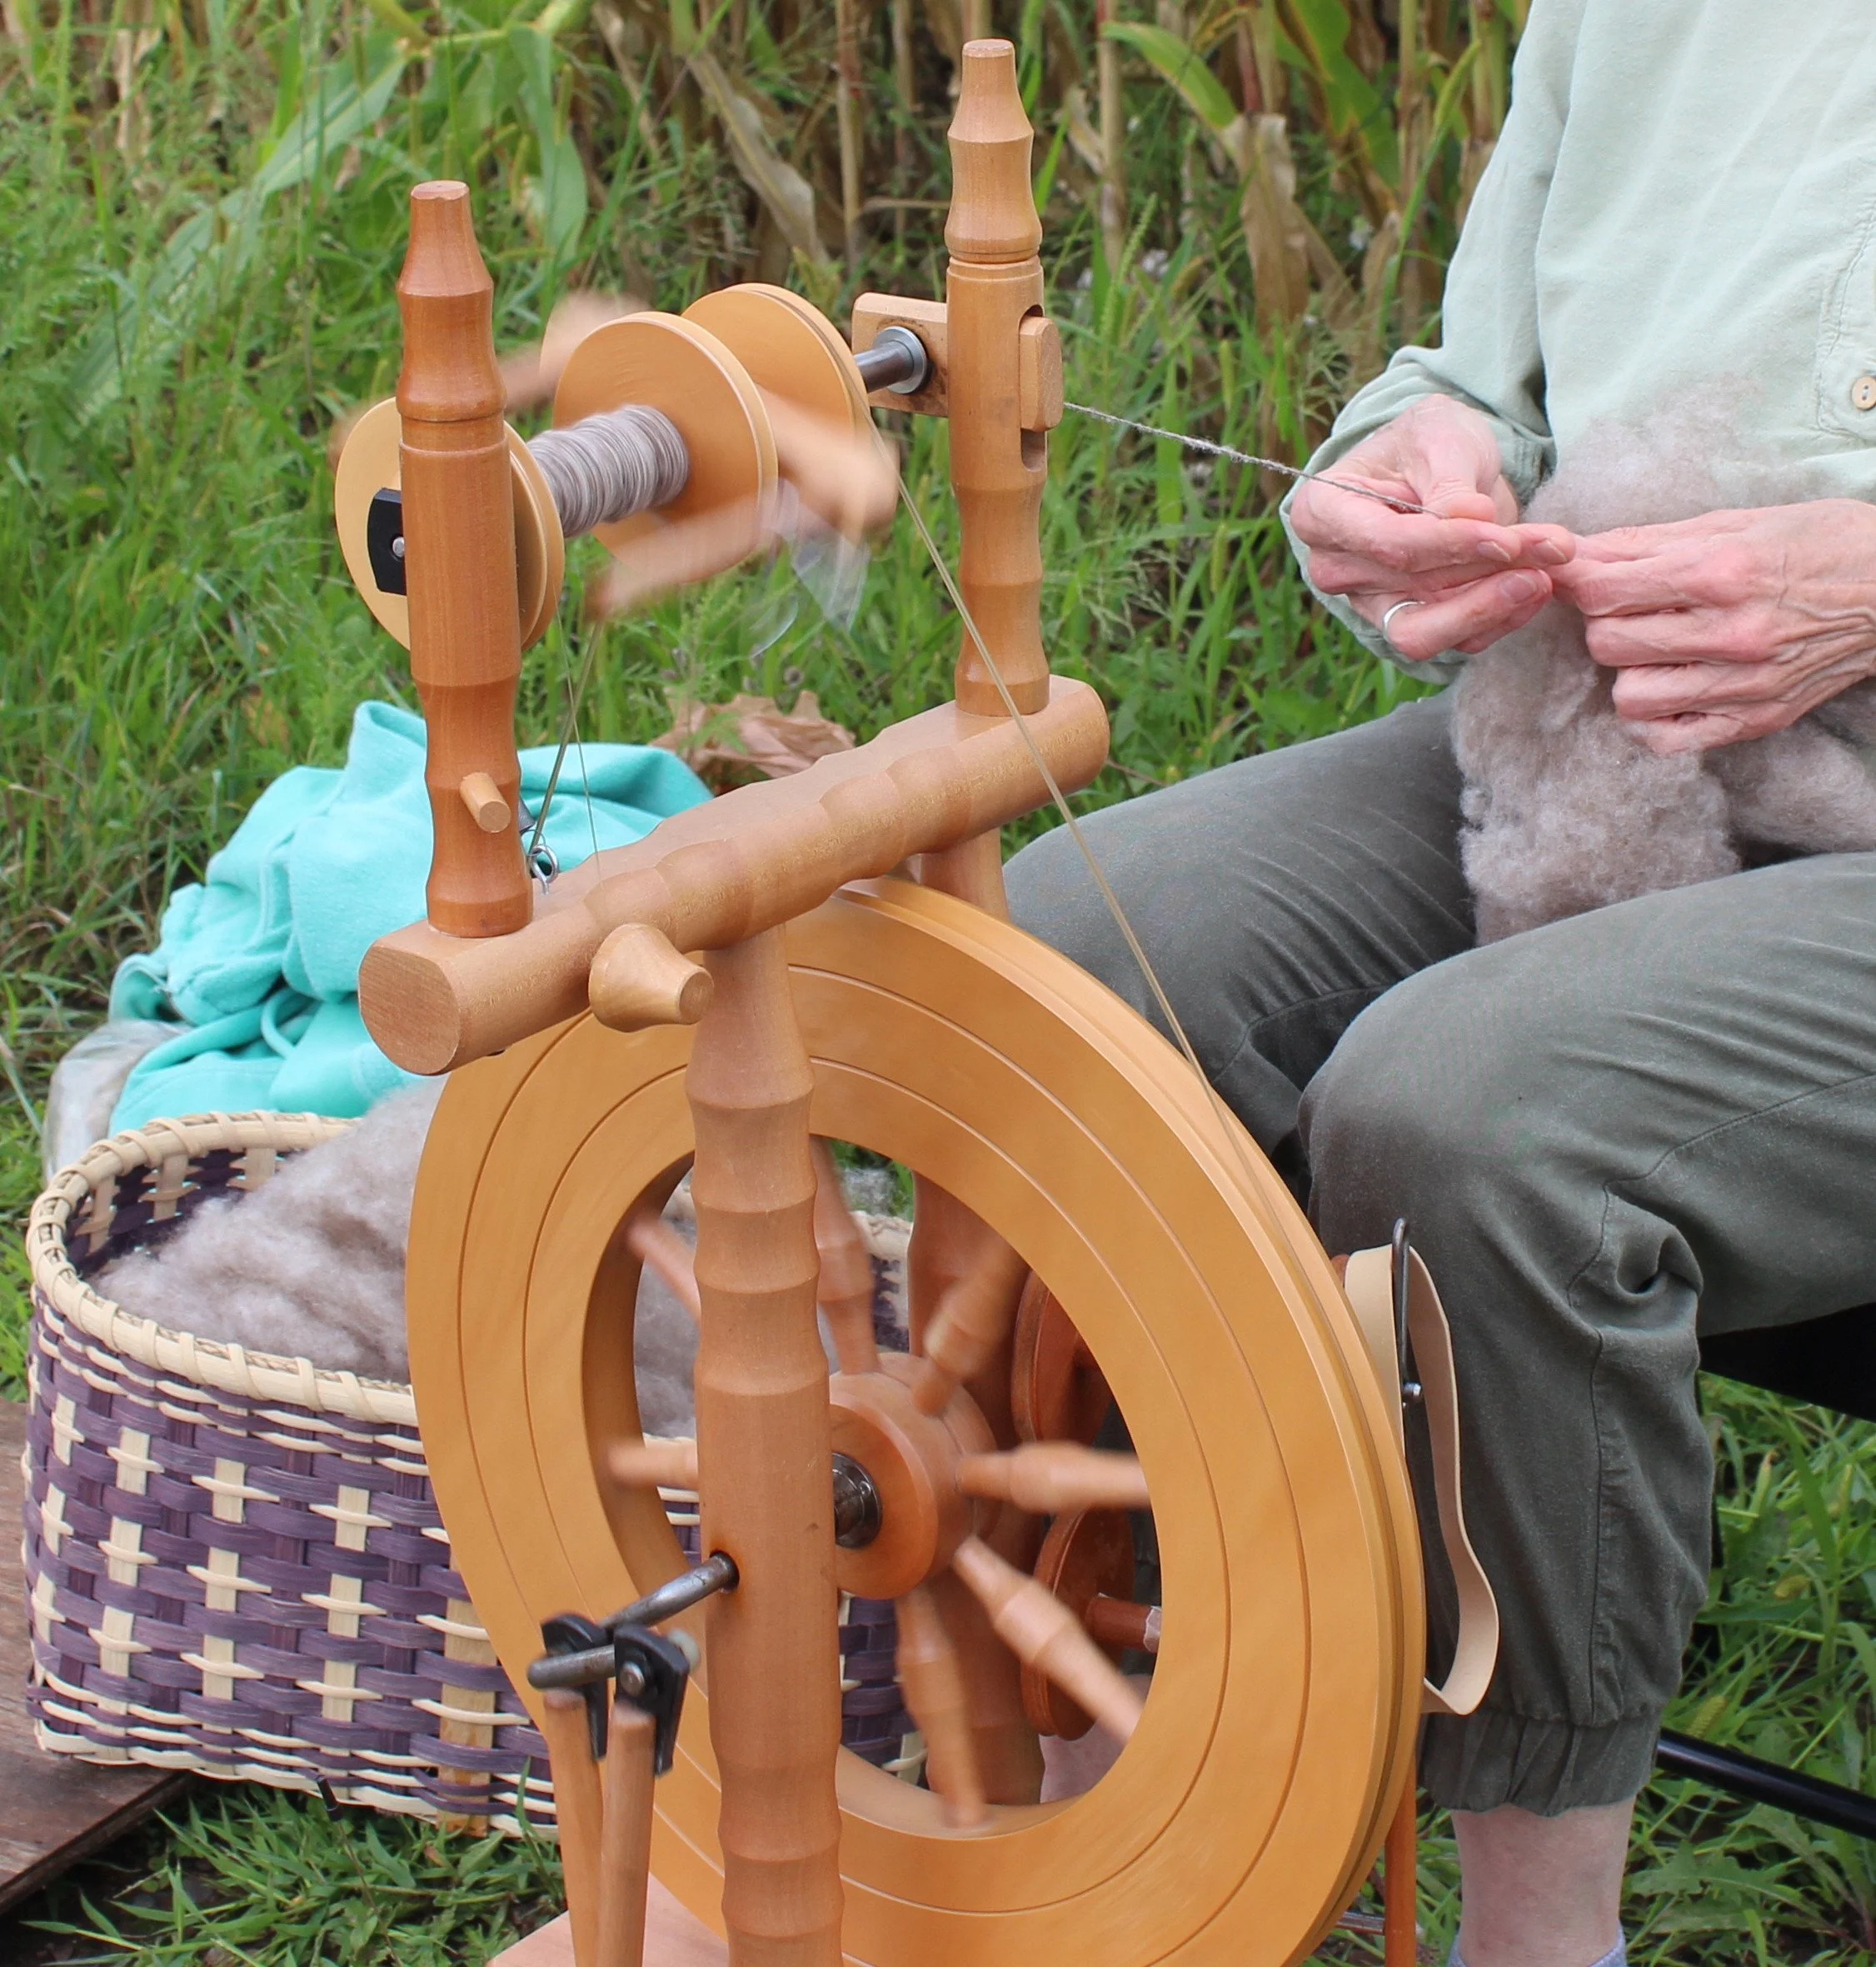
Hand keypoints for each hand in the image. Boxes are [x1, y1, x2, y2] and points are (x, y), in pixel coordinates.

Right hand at [1289, 395, 1573, 660]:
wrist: (1440, 465)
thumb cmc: (1427, 442)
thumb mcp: (1439, 436)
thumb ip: (1451, 480)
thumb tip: (1473, 517)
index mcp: (1323, 512)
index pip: (1384, 543)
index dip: (1446, 545)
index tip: (1505, 537)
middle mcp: (1338, 568)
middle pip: (1409, 588)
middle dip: (1484, 570)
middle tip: (1551, 545)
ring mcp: (1371, 603)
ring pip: (1425, 633)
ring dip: (1492, 606)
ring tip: (1546, 573)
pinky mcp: (1411, 623)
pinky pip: (1454, 642)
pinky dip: (1501, 618)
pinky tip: (1537, 585)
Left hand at [1552, 500, 1875, 752]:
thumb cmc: (1817, 543)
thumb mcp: (1736, 523)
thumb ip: (1648, 542)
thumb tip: (1575, 550)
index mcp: (1722, 573)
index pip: (1605, 592)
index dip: (1576, 582)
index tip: (1575, 576)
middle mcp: (1731, 634)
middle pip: (1607, 645)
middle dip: (1606, 622)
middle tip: (1632, 607)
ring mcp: (1744, 685)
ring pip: (1629, 697)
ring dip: (1629, 672)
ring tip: (1657, 649)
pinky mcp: (1755, 720)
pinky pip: (1666, 742)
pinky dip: (1654, 720)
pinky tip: (1672, 688)